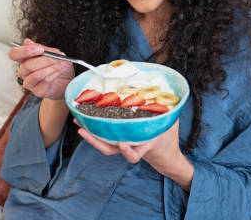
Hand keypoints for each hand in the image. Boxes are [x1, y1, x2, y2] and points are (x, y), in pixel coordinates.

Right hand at [8, 38, 74, 99]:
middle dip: (45, 60)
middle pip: (27, 66)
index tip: (40, 49)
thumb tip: (27, 41)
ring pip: (36, 75)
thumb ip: (41, 48)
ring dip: (51, 68)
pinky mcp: (38, 91)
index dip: (24, 51)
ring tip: (61, 63)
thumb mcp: (53, 53)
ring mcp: (30, 83)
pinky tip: (61, 69)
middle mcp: (24, 72)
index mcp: (24, 60)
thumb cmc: (58, 66)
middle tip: (57, 57)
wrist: (68, 80)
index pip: (14, 54)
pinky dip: (55, 74)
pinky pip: (45, 81)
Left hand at [75, 118, 192, 190]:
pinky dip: (94, 129)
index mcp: (145, 144)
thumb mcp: (170, 124)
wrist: (163, 151)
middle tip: (84, 130)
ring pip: (104, 144)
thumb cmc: (166, 136)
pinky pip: (104, 136)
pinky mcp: (118, 137)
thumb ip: (168, 113)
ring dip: (90, 135)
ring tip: (79, 122)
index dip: (128, 151)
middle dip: (96, 141)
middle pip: (110, 149)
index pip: (135, 154)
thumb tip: (171, 97)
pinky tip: (86, 118)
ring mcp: (123, 143)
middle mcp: (131, 146)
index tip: (122, 143)